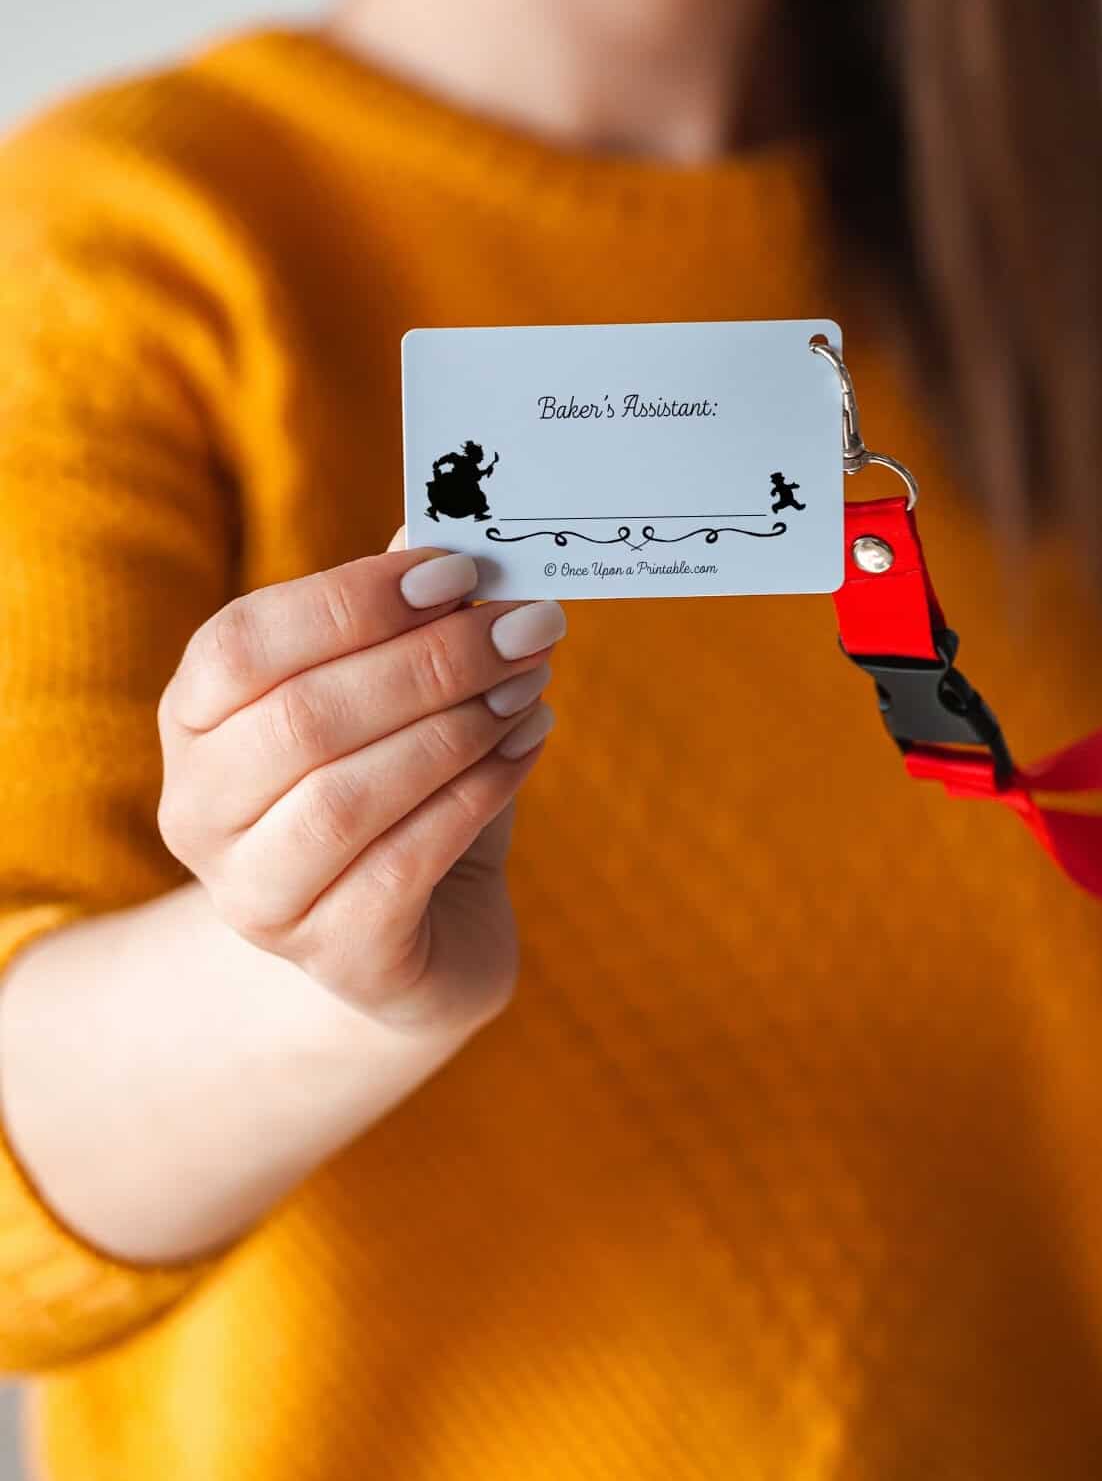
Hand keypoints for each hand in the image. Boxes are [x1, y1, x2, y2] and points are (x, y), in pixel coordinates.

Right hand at [156, 531, 563, 1034]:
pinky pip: (401, 867)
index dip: (351, 602)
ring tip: (528, 689)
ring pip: (346, 800)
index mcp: (195, 720)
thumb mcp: (395, 695)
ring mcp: (254, 897)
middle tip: (526, 628)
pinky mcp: (332, 956)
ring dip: (455, 731)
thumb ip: (405, 614)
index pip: (241, 645)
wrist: (421, 931)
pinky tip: (525, 750)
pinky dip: (474, 797)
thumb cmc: (405, 789)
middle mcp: (199, 812)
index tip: (460, 574)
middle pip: (301, 719)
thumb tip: (442, 524)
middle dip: (429, 665)